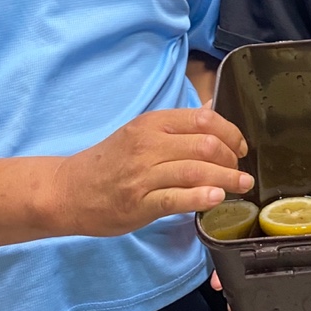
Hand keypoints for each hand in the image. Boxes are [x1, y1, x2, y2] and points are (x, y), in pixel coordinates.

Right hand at [48, 107, 252, 236]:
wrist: (68, 190)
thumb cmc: (109, 162)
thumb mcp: (141, 132)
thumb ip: (178, 123)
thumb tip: (212, 107)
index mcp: (152, 123)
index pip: (203, 119)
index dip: (230, 132)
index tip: (240, 146)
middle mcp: (149, 144)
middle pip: (205, 144)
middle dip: (232, 158)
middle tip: (241, 170)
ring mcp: (143, 174)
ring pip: (195, 171)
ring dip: (227, 179)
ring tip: (242, 185)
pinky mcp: (138, 203)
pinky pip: (176, 198)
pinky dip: (200, 197)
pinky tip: (216, 198)